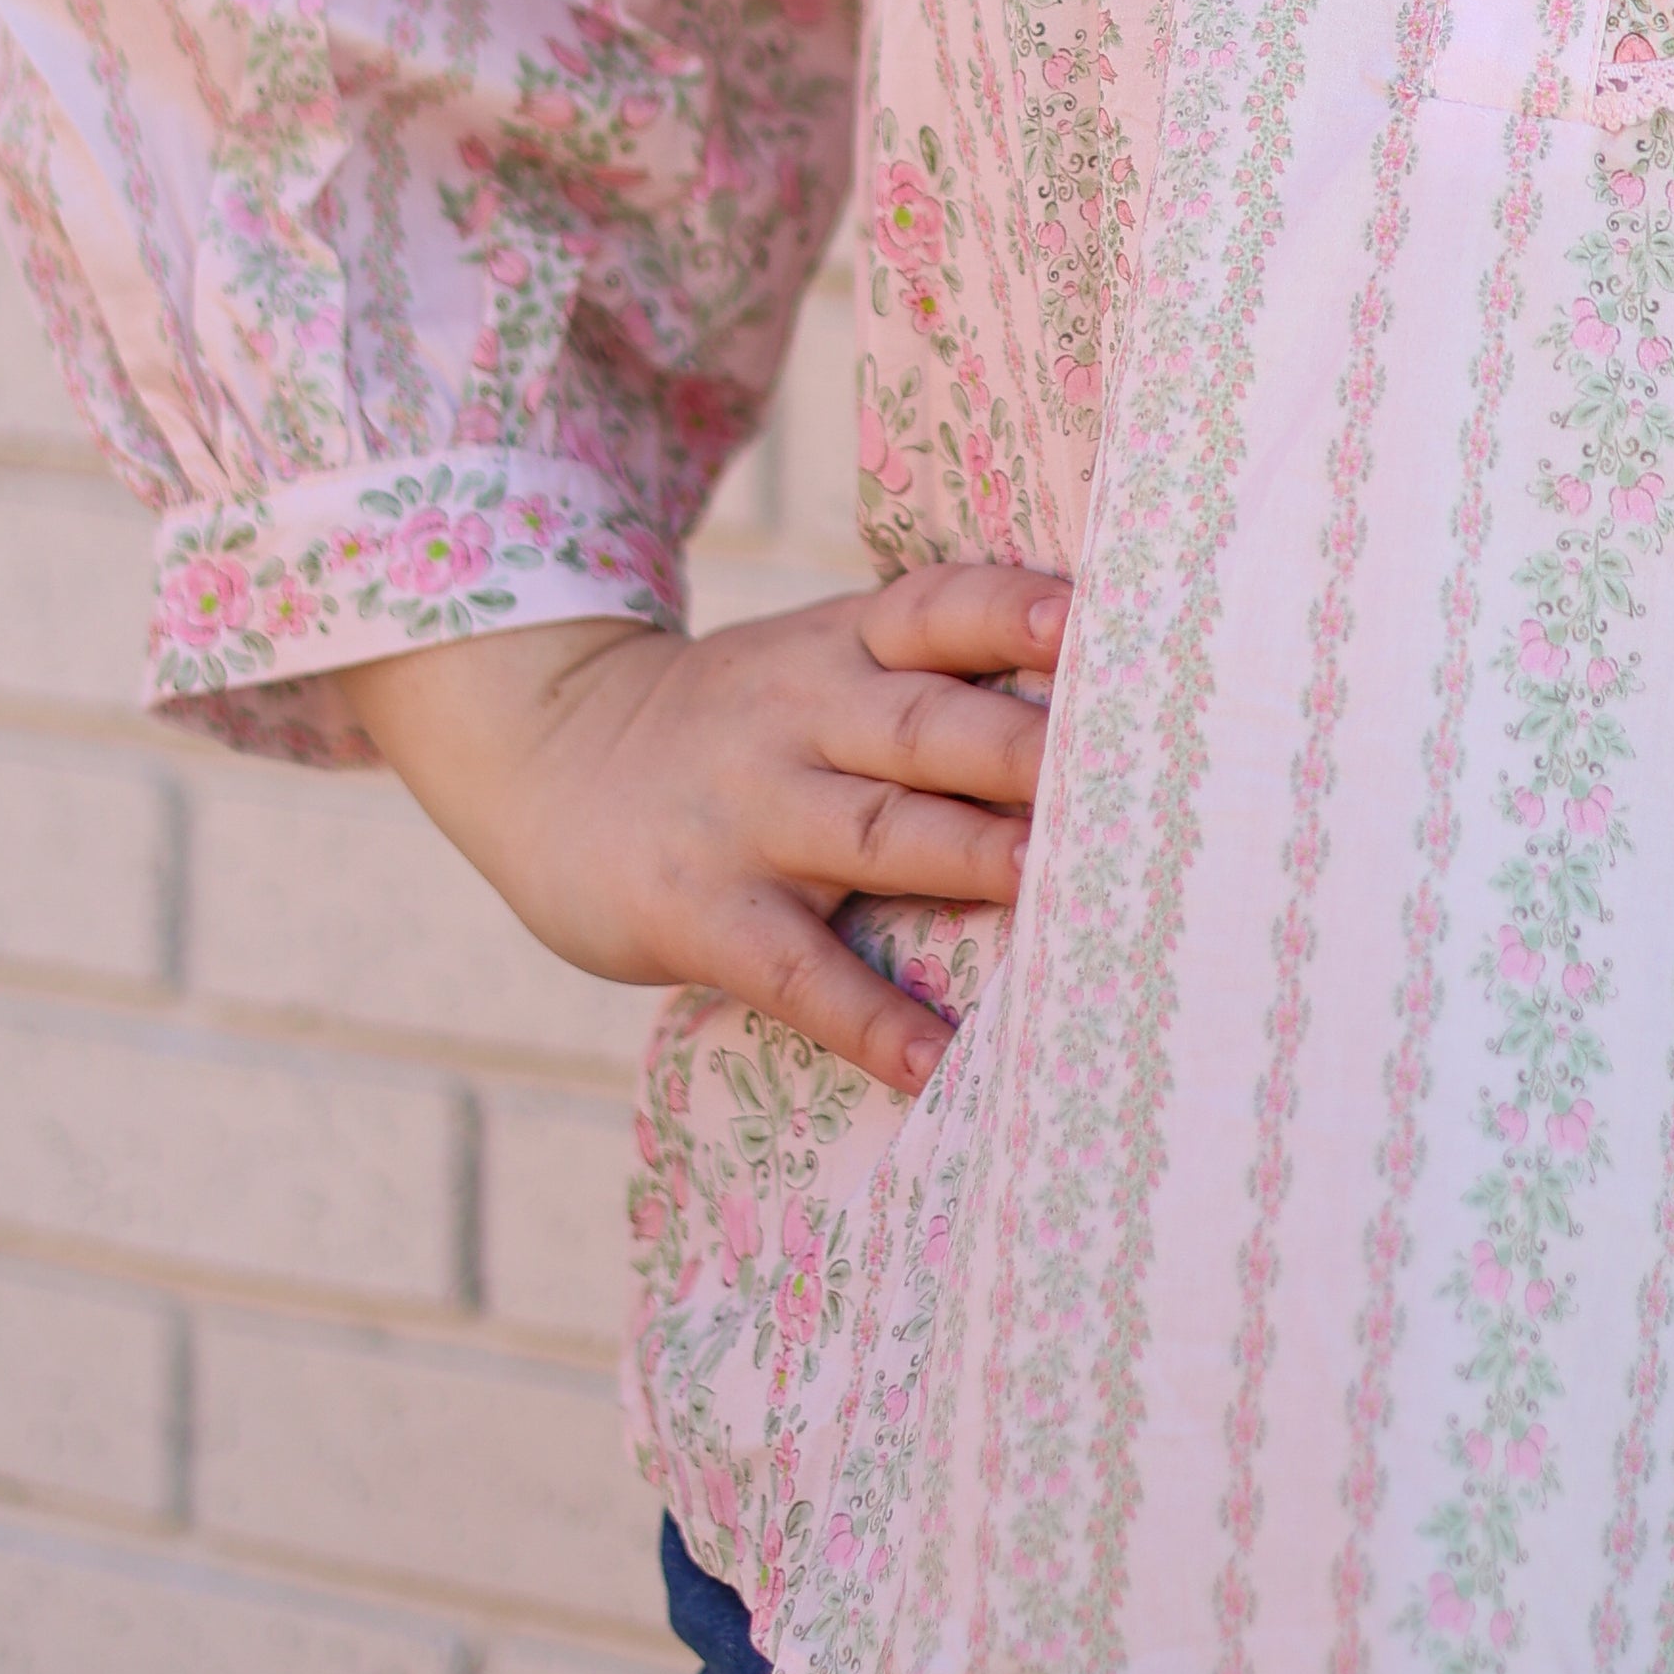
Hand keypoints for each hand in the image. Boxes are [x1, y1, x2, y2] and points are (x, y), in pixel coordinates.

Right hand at [348, 578, 1069, 1095]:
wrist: (547, 757)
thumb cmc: (737, 722)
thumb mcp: (814, 661)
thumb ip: (927, 673)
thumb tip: (1100, 702)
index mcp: (842, 647)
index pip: (936, 609)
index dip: (1010, 611)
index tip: (1084, 620)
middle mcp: (802, 717)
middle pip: (928, 726)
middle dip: (1023, 748)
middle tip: (1126, 771)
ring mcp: (749, 814)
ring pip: (875, 833)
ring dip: (965, 857)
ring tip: (1051, 887)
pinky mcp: (702, 911)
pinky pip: (794, 970)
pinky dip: (866, 1018)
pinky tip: (933, 1064)